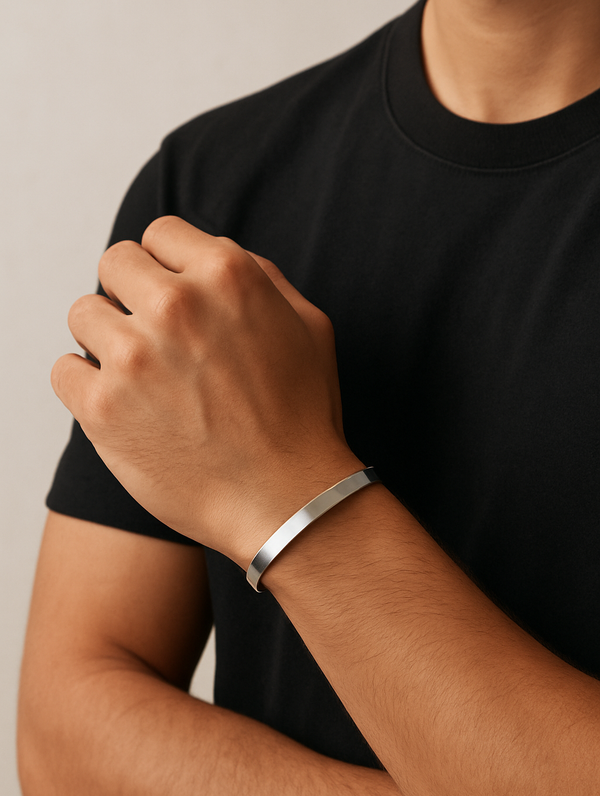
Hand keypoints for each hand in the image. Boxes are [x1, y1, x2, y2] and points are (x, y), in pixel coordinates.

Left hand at [51, 217, 361, 564]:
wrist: (286, 500)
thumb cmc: (302, 417)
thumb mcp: (308, 326)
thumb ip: (261, 276)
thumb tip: (214, 255)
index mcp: (227, 274)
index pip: (159, 235)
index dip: (166, 267)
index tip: (173, 300)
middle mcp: (176, 306)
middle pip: (114, 264)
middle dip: (132, 296)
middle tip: (155, 339)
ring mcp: (134, 356)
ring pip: (83, 314)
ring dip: (107, 341)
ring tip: (142, 378)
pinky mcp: (102, 407)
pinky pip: (63, 371)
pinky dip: (85, 386)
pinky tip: (122, 406)